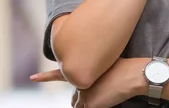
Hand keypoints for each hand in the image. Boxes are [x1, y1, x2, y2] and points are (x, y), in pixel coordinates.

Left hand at [31, 58, 147, 107]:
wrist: (133, 74)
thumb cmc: (125, 69)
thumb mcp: (106, 66)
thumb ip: (92, 76)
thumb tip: (83, 94)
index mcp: (83, 68)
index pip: (60, 74)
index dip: (46, 77)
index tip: (32, 78)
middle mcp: (78, 80)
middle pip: (76, 96)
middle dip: (85, 97)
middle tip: (103, 90)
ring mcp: (82, 92)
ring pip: (80, 105)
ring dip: (90, 103)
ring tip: (107, 93)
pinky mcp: (88, 103)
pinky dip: (96, 107)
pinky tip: (108, 98)